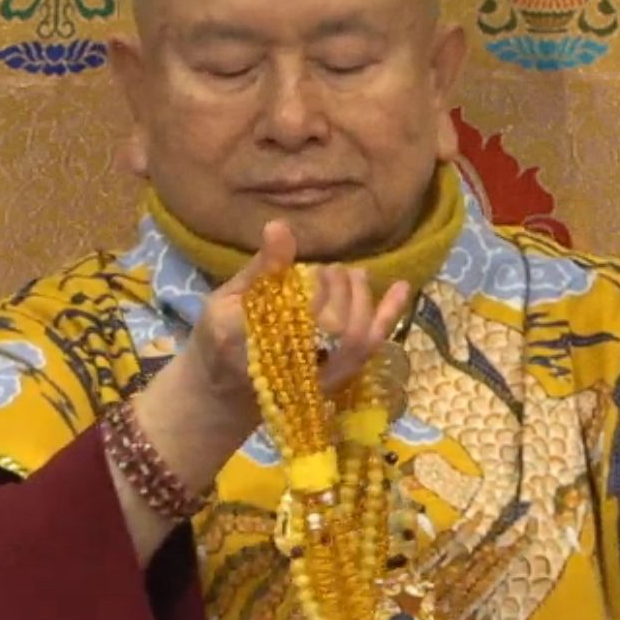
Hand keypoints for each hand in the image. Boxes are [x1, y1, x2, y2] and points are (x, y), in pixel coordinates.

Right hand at [172, 220, 411, 426]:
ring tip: (353, 275)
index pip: (292, 313)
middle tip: (330, 269)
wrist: (225, 394)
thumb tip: (280, 225)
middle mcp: (282, 365)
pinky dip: (388, 315)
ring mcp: (315, 379)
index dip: (312, 286)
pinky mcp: (336, 379)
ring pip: (354, 338)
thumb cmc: (217, 340)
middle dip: (337, 288)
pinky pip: (367, 348)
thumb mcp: (223, 301)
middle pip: (329, 325)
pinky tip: (402, 286)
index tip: (312, 268)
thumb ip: (258, 270)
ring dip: (361, 298)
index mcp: (244, 340)